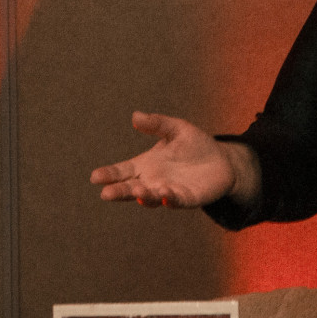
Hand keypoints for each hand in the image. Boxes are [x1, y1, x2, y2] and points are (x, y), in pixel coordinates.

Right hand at [90, 112, 236, 208]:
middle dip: (119, 192)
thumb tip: (135, 116)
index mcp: (144, 165)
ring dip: (144, 196)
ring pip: (151, 197)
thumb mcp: (175, 129)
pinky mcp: (187, 198)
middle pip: (131, 189)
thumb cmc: (194, 144)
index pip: (122, 171)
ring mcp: (168, 191)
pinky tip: (164, 194)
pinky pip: (176, 201)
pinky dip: (169, 199)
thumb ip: (157, 124)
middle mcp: (152, 181)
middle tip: (106, 194)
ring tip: (138, 191)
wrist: (221, 160)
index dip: (108, 175)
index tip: (95, 177)